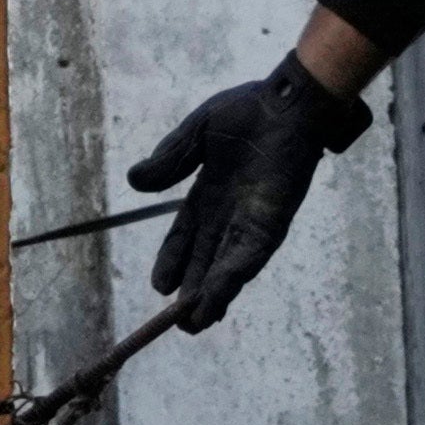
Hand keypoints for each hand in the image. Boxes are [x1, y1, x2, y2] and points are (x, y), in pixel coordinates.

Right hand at [126, 56, 368, 322]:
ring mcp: (251, 220)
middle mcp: (230, 213)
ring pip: (226, 267)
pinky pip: (247, 256)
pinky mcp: (271, 222)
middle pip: (205, 260)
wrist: (289, 100)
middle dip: (191, 291)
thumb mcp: (197, 134)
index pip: (185, 236)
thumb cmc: (249, 110)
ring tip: (194, 324)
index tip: (158, 287)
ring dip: (212, 296)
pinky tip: (215, 299)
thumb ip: (171, 159)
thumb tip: (135, 182)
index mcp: (210, 193)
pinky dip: (230, 279)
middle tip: (177, 323)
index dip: (172, 261)